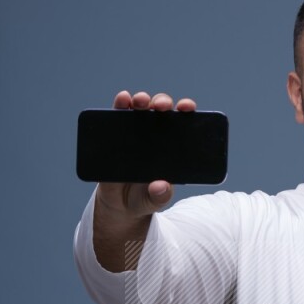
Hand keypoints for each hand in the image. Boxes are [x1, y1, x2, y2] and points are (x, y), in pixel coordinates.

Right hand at [96, 90, 196, 218]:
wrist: (120, 204)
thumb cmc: (144, 198)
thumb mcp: (155, 200)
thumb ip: (160, 196)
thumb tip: (161, 186)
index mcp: (171, 147)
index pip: (182, 124)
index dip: (186, 111)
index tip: (187, 108)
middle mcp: (154, 135)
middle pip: (160, 111)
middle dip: (162, 102)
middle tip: (162, 106)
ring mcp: (134, 133)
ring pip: (139, 109)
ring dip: (141, 99)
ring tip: (140, 101)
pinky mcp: (115, 135)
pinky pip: (117, 116)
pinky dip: (120, 104)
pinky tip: (122, 99)